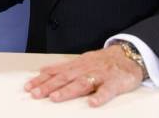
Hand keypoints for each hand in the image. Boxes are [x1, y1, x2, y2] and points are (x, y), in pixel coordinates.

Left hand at [24, 46, 142, 106]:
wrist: (129, 55)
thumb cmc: (103, 61)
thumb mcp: (81, 61)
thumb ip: (64, 67)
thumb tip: (43, 70)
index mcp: (77, 65)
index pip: (56, 72)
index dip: (42, 79)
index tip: (28, 87)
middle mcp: (86, 69)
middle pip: (65, 78)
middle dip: (49, 86)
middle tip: (36, 94)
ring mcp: (100, 75)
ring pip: (82, 83)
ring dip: (68, 90)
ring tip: (56, 97)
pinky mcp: (115, 83)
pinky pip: (107, 91)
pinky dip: (100, 97)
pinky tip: (93, 103)